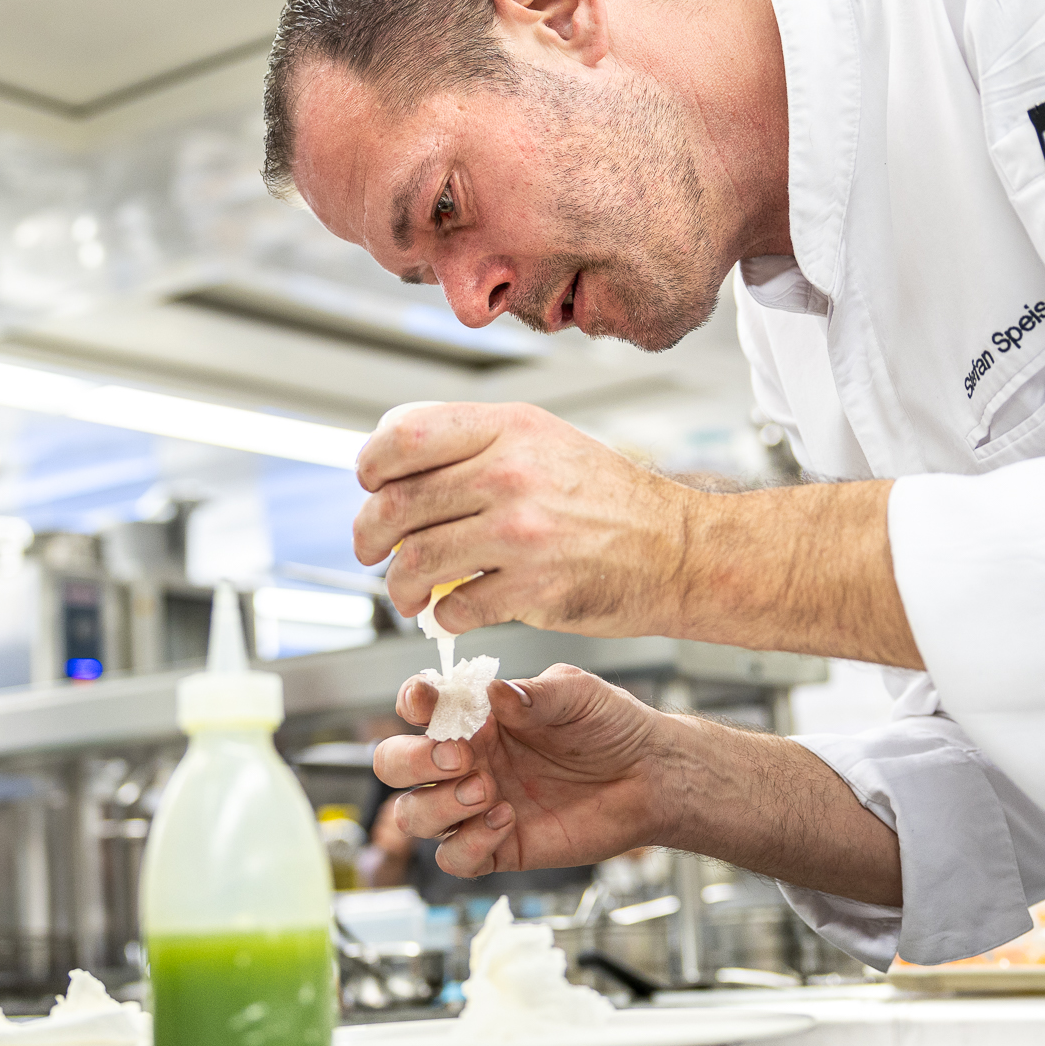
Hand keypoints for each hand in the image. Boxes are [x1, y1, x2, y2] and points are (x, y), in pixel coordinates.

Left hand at [354, 402, 692, 637]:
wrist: (676, 549)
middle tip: (370, 550)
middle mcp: (511, 475)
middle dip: (368, 536)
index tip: (371, 485)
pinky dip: (443, 617)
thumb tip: (394, 468)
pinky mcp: (534, 589)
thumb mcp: (543, 440)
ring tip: (405, 594)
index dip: (371, 464)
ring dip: (398, 586)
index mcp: (508, 428)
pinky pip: (455, 608)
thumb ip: (473, 446)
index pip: (404, 435)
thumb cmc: (608, 499)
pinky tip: (452, 612)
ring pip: (415, 561)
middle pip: (396, 504)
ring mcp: (522, 534)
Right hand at [372, 664, 673, 877]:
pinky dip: (468, 843)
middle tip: (458, 757)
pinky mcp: (499, 847)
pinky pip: (454, 858)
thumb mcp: (577, 694)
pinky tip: (506, 820)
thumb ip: (534, 694)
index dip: (411, 702)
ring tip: (487, 790)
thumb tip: (494, 693)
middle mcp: (467, 760)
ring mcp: (476, 806)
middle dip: (410, 761)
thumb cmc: (612, 726)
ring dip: (438, 805)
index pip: (420, 707)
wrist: (650, 775)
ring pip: (414, 815)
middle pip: (395, 765)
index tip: (425, 700)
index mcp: (475, 717)